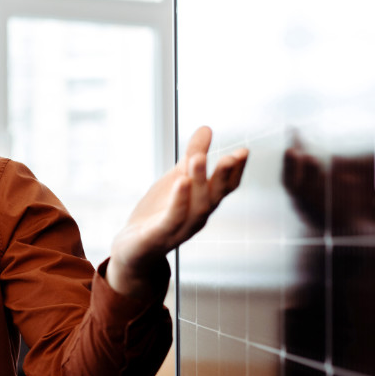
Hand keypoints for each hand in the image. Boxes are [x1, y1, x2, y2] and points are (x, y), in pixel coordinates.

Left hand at [107, 125, 247, 297]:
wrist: (132, 248)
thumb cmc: (159, 213)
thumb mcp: (176, 179)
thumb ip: (192, 156)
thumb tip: (207, 128)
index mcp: (204, 202)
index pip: (226, 188)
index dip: (236, 171)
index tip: (244, 151)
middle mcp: (198, 217)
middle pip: (216, 196)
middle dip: (224, 175)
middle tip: (232, 155)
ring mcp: (181, 228)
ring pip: (197, 206)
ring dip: (200, 182)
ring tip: (198, 158)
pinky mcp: (160, 235)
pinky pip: (173, 218)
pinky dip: (179, 200)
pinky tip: (180, 182)